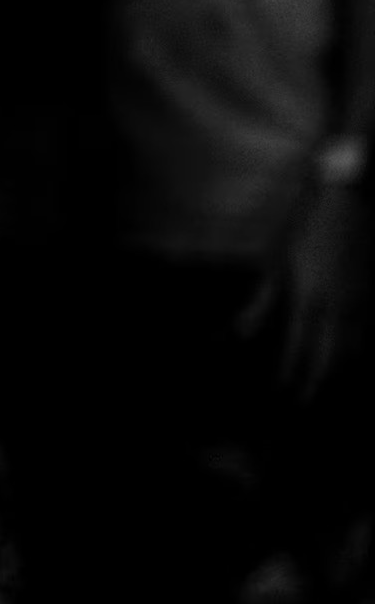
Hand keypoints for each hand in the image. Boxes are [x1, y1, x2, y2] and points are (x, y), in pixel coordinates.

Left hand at [245, 175, 363, 395]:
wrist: (348, 199)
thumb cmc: (305, 228)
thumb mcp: (275, 261)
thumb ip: (263, 301)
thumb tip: (243, 331)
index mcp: (310, 300)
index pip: (301, 351)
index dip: (293, 375)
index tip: (285, 394)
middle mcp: (340, 306)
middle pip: (333, 358)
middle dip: (321, 383)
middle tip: (308, 404)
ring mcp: (363, 300)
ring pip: (357, 348)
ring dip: (343, 372)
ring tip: (332, 391)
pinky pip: (372, 331)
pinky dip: (362, 350)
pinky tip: (355, 360)